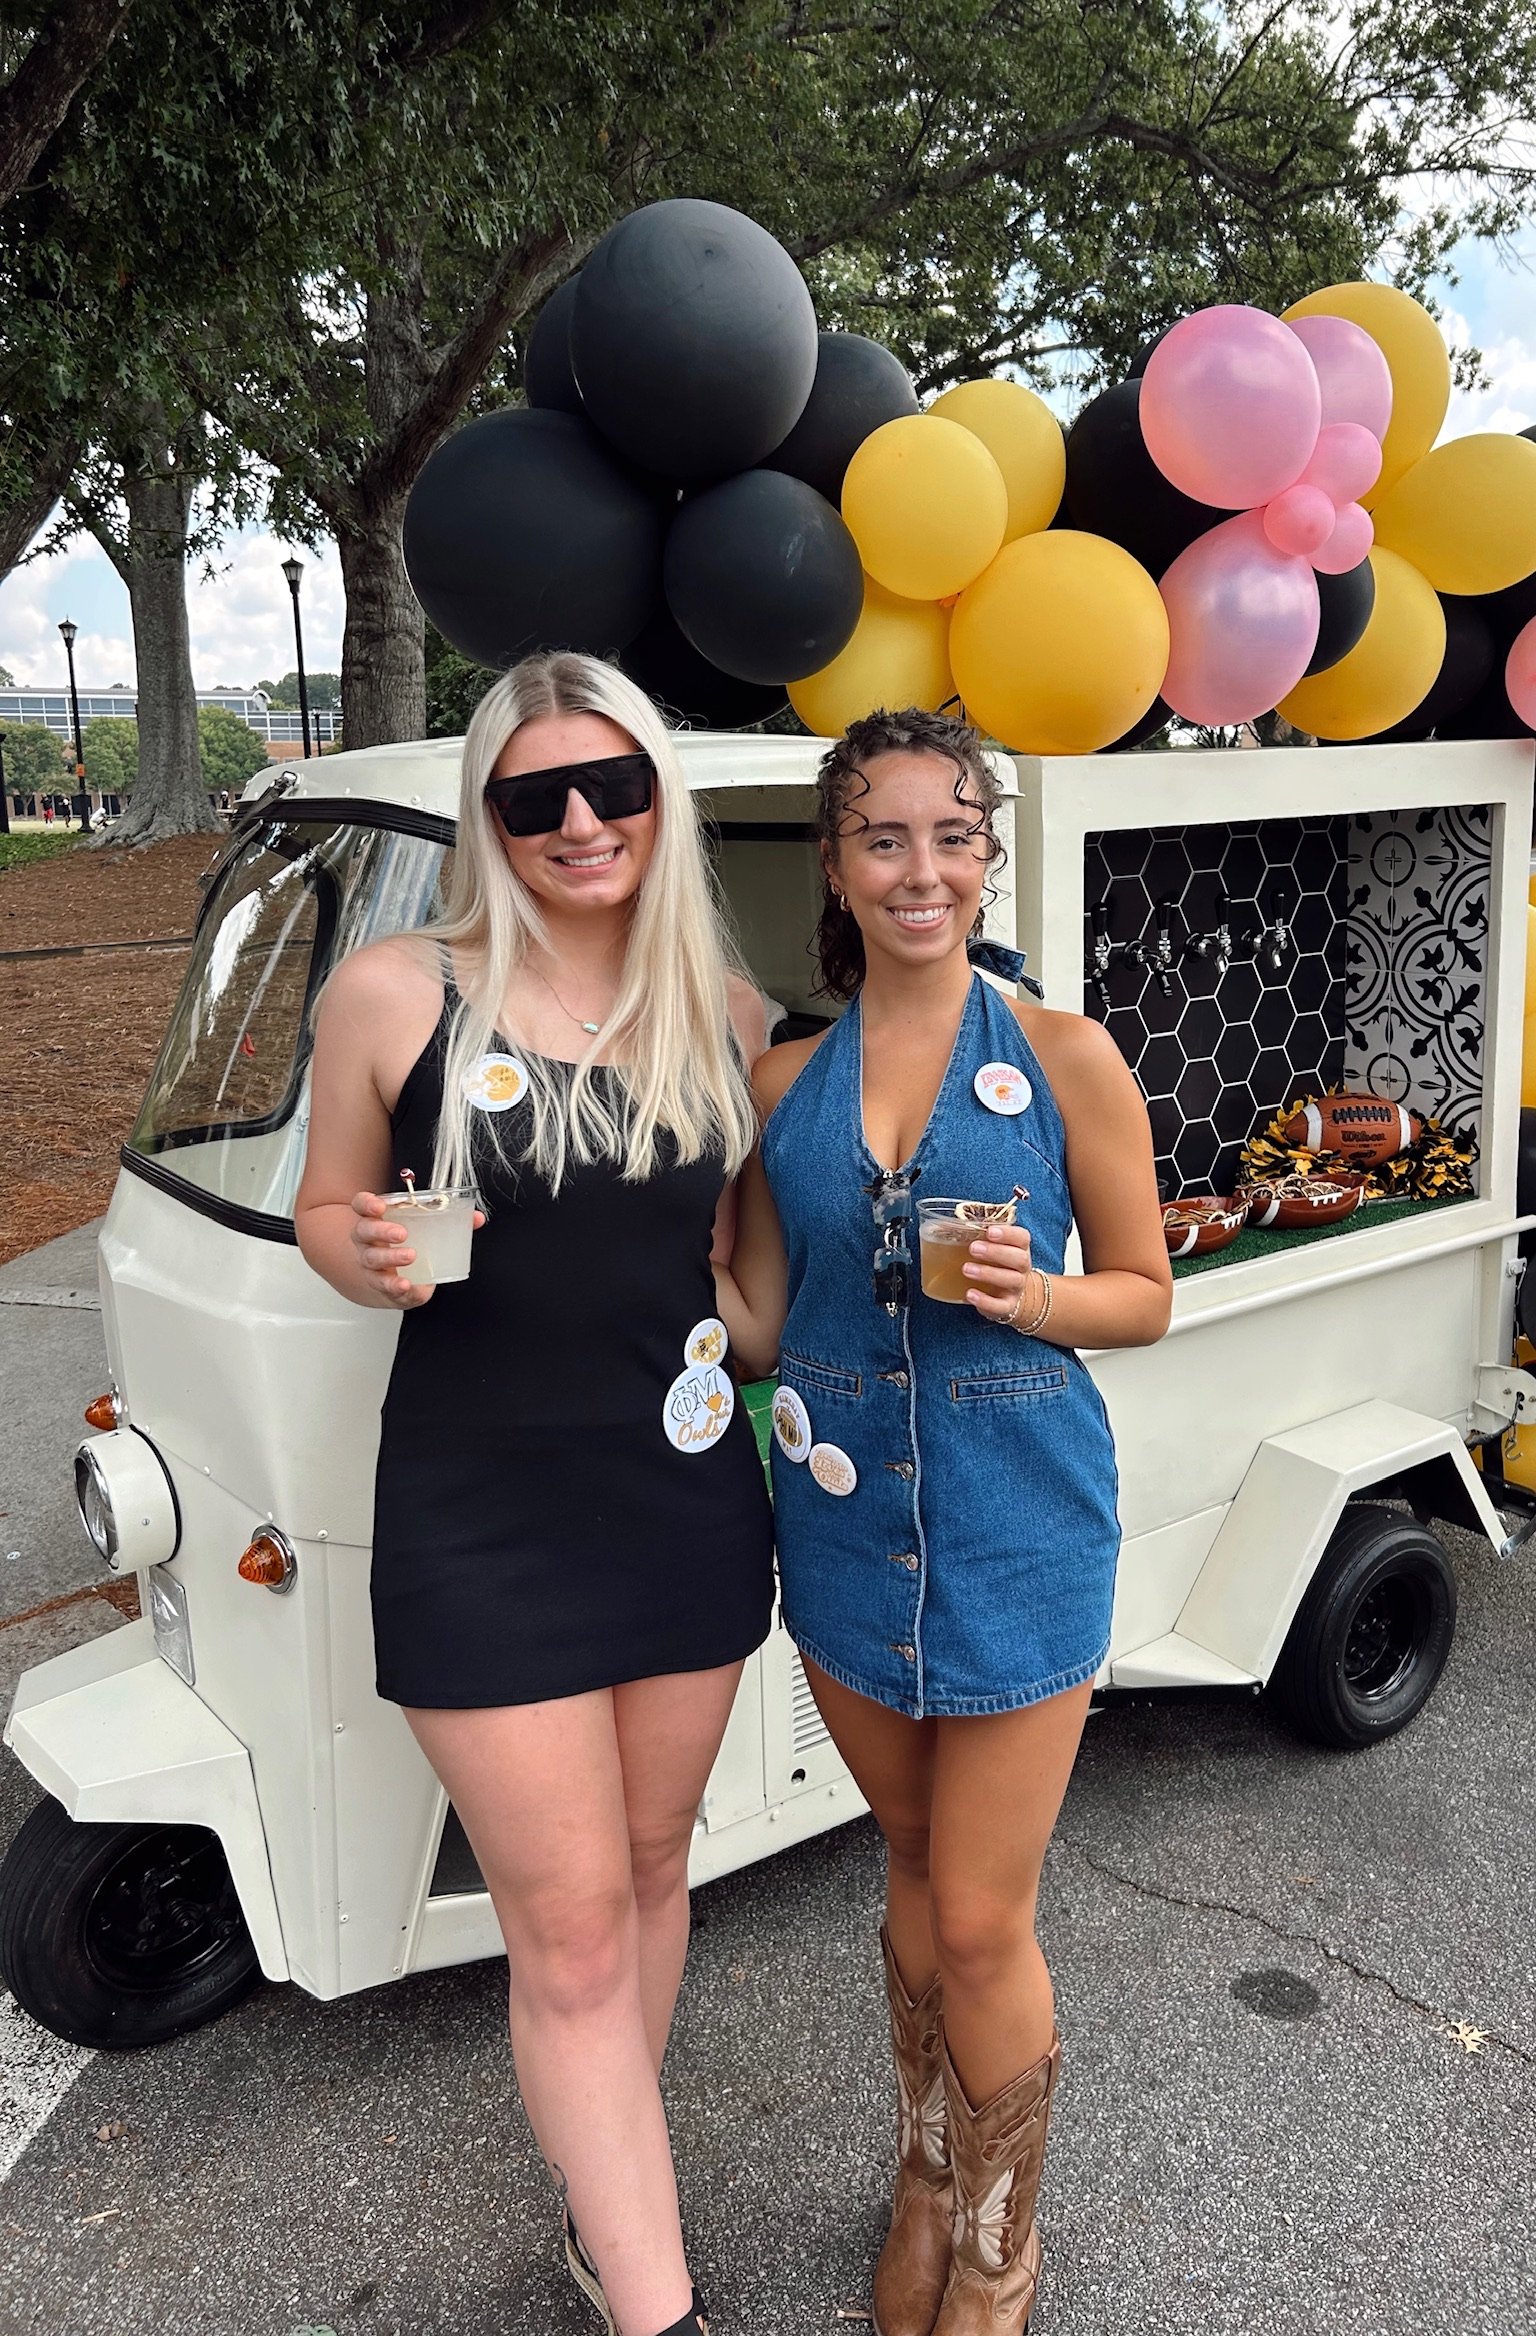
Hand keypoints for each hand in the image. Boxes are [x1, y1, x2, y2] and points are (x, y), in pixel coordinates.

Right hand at [348, 1192, 484, 1308]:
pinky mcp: (380, 1284)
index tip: (380, 1206)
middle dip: (382, 1230)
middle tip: (402, 1233)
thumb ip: (451, 1221)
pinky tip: (405, 1285)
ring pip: (372, 1258)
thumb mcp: (424, 1230)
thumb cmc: (407, 1247)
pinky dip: (394, 1285)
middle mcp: (368, 1241)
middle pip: (364, 1230)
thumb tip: (476, 1218)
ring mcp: (371, 1263)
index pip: (362, 1205)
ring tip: (410, 1256)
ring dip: (390, 1257)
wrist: (392, 1281)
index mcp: (377, 1220)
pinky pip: (383, 1285)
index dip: (367, 1203)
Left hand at [962, 1221, 1036, 1323]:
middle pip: (1019, 1258)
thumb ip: (976, 1237)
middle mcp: (1021, 1268)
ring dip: (988, 1273)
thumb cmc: (994, 1265)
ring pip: (1011, 1280)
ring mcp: (1016, 1288)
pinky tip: (970, 1294)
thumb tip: (942, 1225)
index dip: (1008, 1233)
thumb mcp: (989, 1248)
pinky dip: (985, 1300)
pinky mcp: (1008, 1306)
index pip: (1022, 1238)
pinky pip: (1000, 1306)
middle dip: (996, 1252)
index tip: (989, 1231)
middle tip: (973, 1248)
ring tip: (966, 1269)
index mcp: (1019, 1248)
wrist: (1006, 1296)